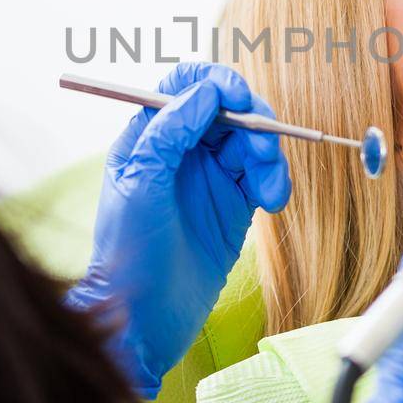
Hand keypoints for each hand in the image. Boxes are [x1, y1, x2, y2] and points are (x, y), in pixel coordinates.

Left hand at [67, 63, 290, 396]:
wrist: (143, 320)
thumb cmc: (126, 253)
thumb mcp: (140, 184)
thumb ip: (169, 132)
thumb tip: (204, 91)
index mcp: (150, 137)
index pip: (184, 86)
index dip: (215, 82)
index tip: (237, 98)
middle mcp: (181, 152)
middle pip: (227, 110)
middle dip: (252, 122)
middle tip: (262, 149)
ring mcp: (209, 179)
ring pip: (251, 142)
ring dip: (269, 156)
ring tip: (269, 190)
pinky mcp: (234, 207)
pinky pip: (263, 177)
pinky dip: (275, 181)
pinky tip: (273, 202)